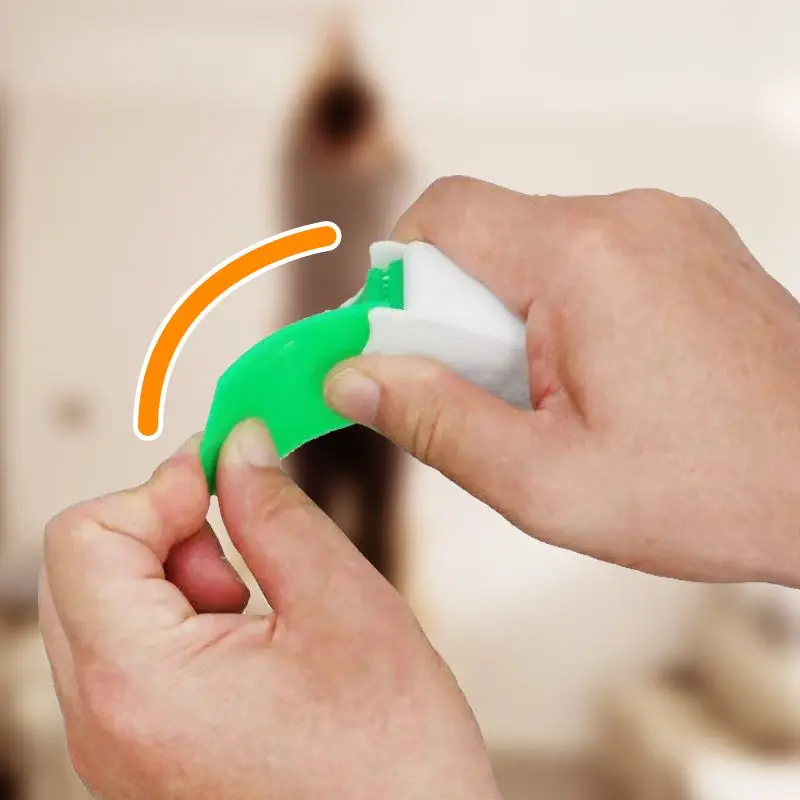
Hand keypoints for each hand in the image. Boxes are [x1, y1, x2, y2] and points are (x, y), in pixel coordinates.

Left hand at [40, 421, 498, 798]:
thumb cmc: (393, 766)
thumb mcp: (346, 607)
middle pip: (84, 569)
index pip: (84, 537)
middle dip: (164, 528)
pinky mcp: (144, 761)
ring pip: (106, 612)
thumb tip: (239, 447)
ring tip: (260, 604)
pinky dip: (182, 623)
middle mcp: (105, 729)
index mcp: (140, 686)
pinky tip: (253, 642)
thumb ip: (275, 512)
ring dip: (177, 577)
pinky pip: (130, 659)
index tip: (222, 472)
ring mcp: (118, 753)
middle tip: (243, 536)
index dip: (158, 486)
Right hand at [324, 177, 799, 587]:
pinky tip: (592, 379)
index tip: (397, 351)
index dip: (395, 280)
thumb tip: (354, 378)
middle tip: (484, 397)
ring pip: (531, 249)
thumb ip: (435, 422)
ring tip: (548, 399)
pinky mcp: (683, 245)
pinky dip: (558, 312)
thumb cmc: (715, 488)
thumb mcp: (547, 483)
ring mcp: (663, 226)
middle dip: (456, 317)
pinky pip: (584, 259)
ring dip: (509, 319)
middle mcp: (627, 219)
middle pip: (484, 236)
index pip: (440, 217)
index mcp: (584, 259)